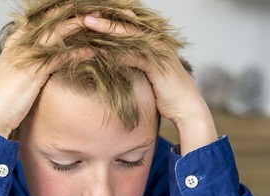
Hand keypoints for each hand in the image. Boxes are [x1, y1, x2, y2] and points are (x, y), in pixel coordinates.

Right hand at [0, 17, 91, 138]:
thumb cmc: (3, 99)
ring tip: (100, 23)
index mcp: (16, 41)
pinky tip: (91, 51)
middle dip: (74, 13)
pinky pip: (59, 56)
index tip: (79, 11)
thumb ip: (30, 64)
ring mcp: (26, 55)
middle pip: (51, 20)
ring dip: (80, 26)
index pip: (41, 20)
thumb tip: (46, 64)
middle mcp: (20, 43)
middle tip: (96, 10)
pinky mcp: (33, 71)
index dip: (61, 14)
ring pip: (57, 33)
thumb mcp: (17, 76)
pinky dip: (77, 53)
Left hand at [83, 15, 217, 154]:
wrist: (186, 108)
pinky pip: (133, 55)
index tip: (89, 16)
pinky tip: (100, 51)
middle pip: (127, 24)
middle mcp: (157, 41)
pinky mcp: (157, 64)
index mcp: (154, 41)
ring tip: (86, 24)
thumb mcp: (146, 75)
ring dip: (106, 29)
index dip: (110, 19)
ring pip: (128, 35)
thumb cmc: (166, 94)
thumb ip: (133, 64)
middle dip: (105, 18)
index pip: (129, 25)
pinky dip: (116, 53)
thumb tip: (114, 62)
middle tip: (83, 14)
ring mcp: (158, 51)